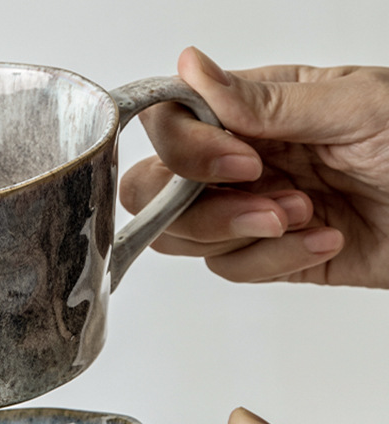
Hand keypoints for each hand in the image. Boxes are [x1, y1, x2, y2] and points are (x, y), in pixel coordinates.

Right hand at [119, 47, 388, 286]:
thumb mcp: (357, 107)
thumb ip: (266, 98)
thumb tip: (191, 69)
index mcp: (253, 110)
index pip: (170, 125)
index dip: (187, 151)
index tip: (245, 161)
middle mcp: (238, 160)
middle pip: (154, 190)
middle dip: (198, 207)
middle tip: (268, 202)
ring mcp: (247, 210)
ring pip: (182, 236)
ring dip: (240, 235)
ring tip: (305, 215)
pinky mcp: (264, 256)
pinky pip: (230, 268)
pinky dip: (275, 261)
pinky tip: (325, 237)